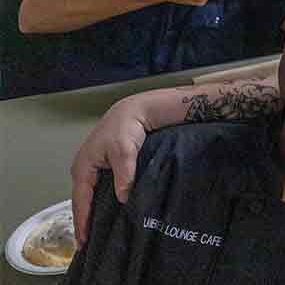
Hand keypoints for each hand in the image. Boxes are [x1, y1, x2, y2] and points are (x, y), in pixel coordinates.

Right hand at [71, 97, 147, 245]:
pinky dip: (100, 202)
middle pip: (82, 201)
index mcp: (83, 168)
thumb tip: (122, 198)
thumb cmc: (126, 128)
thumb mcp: (125, 151)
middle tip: (88, 243)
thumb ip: (124, 175)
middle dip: (84, 221)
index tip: (83, 241)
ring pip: (90, 196)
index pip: (80, 201)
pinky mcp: (102, 167)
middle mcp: (83, 170)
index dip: (82, 222)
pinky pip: (98, 189)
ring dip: (92, 212)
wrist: (133, 112)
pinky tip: (107, 211)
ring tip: (96, 232)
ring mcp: (92, 168)